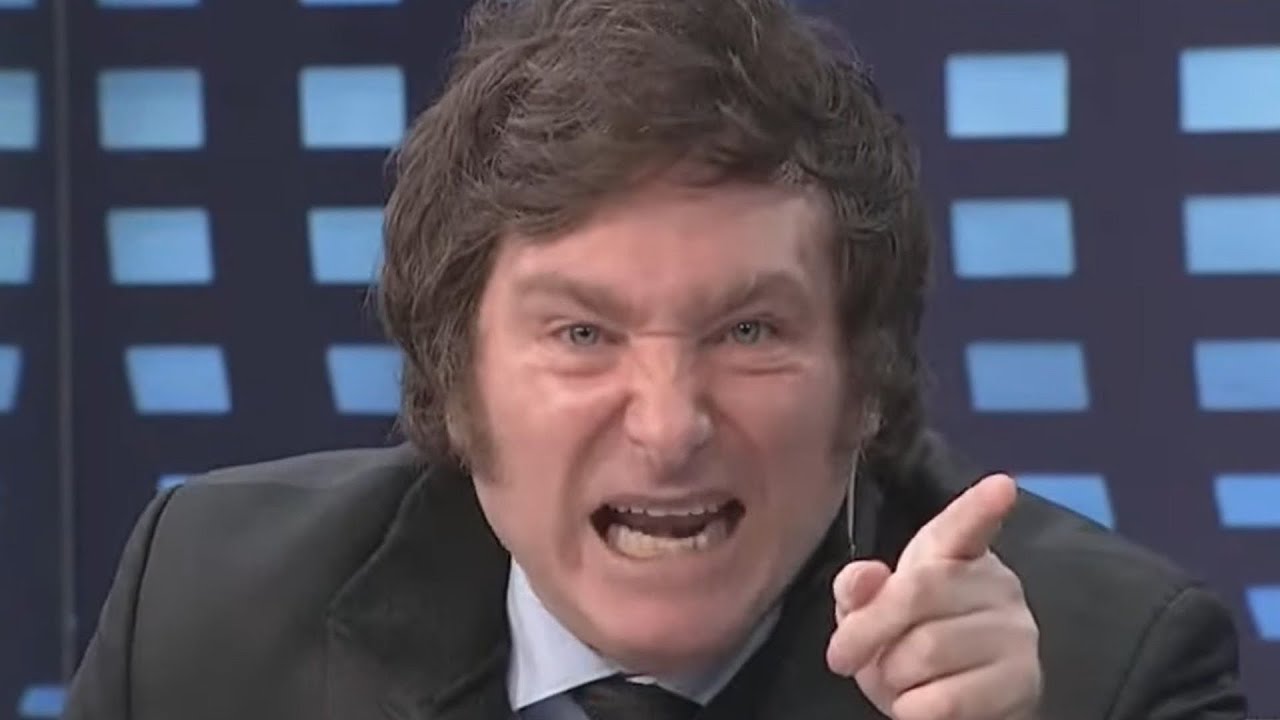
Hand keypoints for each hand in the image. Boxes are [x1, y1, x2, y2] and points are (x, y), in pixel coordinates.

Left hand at [826, 474, 1040, 719]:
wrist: (956, 703)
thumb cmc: (909, 643)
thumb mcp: (873, 611)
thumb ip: (858, 589)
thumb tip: (862, 577)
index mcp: (959, 555)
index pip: (966, 526)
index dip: (981, 507)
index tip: (1002, 485)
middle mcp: (998, 586)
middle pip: (916, 594)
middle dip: (865, 632)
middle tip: (842, 657)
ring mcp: (1017, 635)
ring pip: (926, 651)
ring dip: (891, 677)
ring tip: (896, 680)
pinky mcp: (1023, 685)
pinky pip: (946, 701)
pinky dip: (912, 709)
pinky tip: (918, 705)